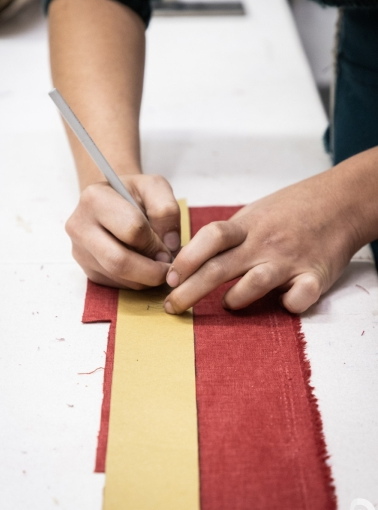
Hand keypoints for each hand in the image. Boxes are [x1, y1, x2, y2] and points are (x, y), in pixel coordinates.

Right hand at [66, 174, 180, 288]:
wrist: (112, 200)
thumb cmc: (134, 193)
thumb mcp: (155, 187)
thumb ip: (167, 210)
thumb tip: (170, 245)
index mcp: (95, 199)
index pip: (132, 230)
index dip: (156, 243)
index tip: (169, 246)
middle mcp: (80, 226)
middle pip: (119, 261)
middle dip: (151, 271)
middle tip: (168, 267)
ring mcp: (80, 250)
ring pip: (119, 276)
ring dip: (146, 277)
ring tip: (158, 263)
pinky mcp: (86, 268)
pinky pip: (116, 283)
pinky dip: (137, 280)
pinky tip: (144, 266)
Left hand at [164, 170, 362, 313]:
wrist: (340, 202)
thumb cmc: (291, 209)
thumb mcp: (254, 213)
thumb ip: (227, 236)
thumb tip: (190, 260)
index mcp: (247, 226)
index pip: (209, 239)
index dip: (186, 260)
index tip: (169, 278)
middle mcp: (264, 243)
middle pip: (219, 268)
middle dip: (189, 291)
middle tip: (172, 307)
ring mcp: (290, 260)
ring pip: (253, 284)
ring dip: (234, 299)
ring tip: (227, 304)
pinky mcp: (315, 276)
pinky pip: (298, 299)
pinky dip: (288, 305)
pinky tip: (283, 303)